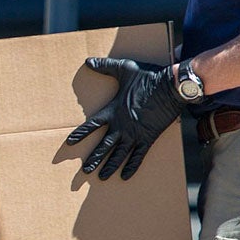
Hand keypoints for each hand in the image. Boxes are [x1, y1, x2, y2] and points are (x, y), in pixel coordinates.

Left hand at [63, 56, 183, 180]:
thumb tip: (88, 61)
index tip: (68, 143)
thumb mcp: (124, 69)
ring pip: (118, 155)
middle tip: (84, 171)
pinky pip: (138, 156)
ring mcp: (134, 134)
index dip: (80, 134)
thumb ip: (105, 67)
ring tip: (101, 178)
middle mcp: (121, 126)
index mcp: (113, 111)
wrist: (170, 88)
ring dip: (109, 167)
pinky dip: (131, 167)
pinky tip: (125, 176)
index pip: (91, 125)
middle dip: (93, 159)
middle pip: (103, 147)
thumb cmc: (148, 77)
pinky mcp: (148, 138)